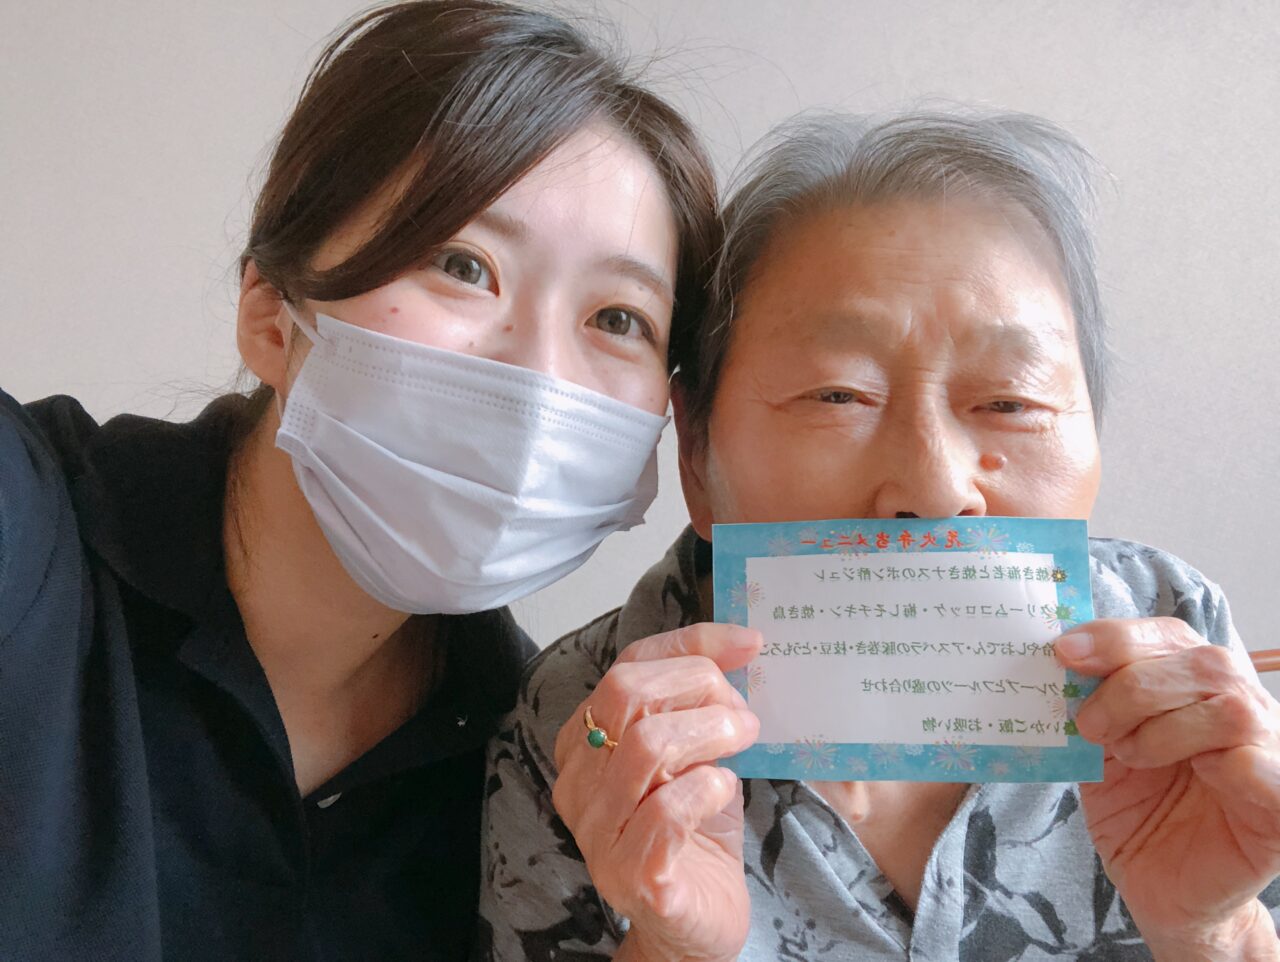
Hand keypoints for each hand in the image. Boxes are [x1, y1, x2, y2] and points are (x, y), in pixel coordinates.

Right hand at [552, 623, 761, 961]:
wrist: (693, 925)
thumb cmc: (696, 830)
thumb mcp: (697, 751)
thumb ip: (703, 699)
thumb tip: (744, 641)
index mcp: (585, 742)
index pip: (628, 664)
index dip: (692, 644)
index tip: (750, 644)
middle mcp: (578, 783)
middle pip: (626, 693)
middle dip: (700, 687)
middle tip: (743, 715)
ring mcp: (598, 832)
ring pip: (647, 745)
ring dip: (712, 732)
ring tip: (743, 744)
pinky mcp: (632, 875)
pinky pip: (668, 810)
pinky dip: (708, 787)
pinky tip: (724, 790)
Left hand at [1056, 618, 1279, 949]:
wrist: (1161, 887)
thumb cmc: (1136, 810)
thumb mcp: (1099, 746)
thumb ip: (1089, 700)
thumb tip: (1056, 658)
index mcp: (1195, 684)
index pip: (1169, 635)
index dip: (1117, 638)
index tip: (1064, 652)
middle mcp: (1241, 708)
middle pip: (1203, 663)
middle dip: (1131, 687)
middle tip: (1091, 725)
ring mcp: (1269, 754)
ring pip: (1231, 709)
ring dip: (1164, 730)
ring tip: (1130, 758)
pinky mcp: (1278, 807)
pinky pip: (1260, 767)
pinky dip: (1225, 763)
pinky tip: (1196, 773)